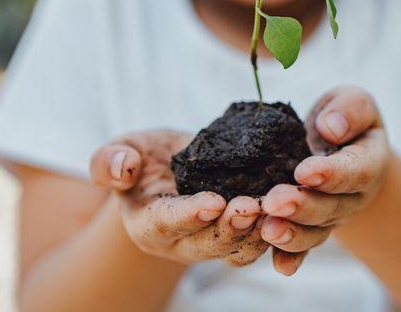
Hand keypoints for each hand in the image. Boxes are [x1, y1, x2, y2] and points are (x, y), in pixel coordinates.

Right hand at [90, 130, 269, 266]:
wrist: (169, 168)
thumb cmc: (141, 159)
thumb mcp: (119, 150)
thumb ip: (109, 161)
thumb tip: (122, 168)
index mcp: (148, 224)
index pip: (167, 222)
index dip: (190, 215)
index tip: (213, 202)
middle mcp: (180, 243)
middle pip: (206, 244)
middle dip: (230, 228)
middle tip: (252, 206)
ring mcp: (210, 244)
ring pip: (236, 250)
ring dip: (257, 234)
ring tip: (276, 211)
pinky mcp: (236, 237)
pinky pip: (257, 243)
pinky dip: (275, 231)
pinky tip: (291, 210)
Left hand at [260, 86, 390, 274]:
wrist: (341, 146)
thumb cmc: (344, 119)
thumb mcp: (354, 101)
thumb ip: (349, 109)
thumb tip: (330, 128)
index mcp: (368, 162)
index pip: (354, 171)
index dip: (331, 174)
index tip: (304, 171)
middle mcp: (353, 196)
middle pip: (330, 207)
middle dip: (302, 206)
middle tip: (274, 202)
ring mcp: (332, 216)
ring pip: (315, 231)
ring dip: (291, 234)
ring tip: (267, 229)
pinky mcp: (312, 228)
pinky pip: (303, 247)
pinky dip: (291, 258)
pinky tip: (279, 267)